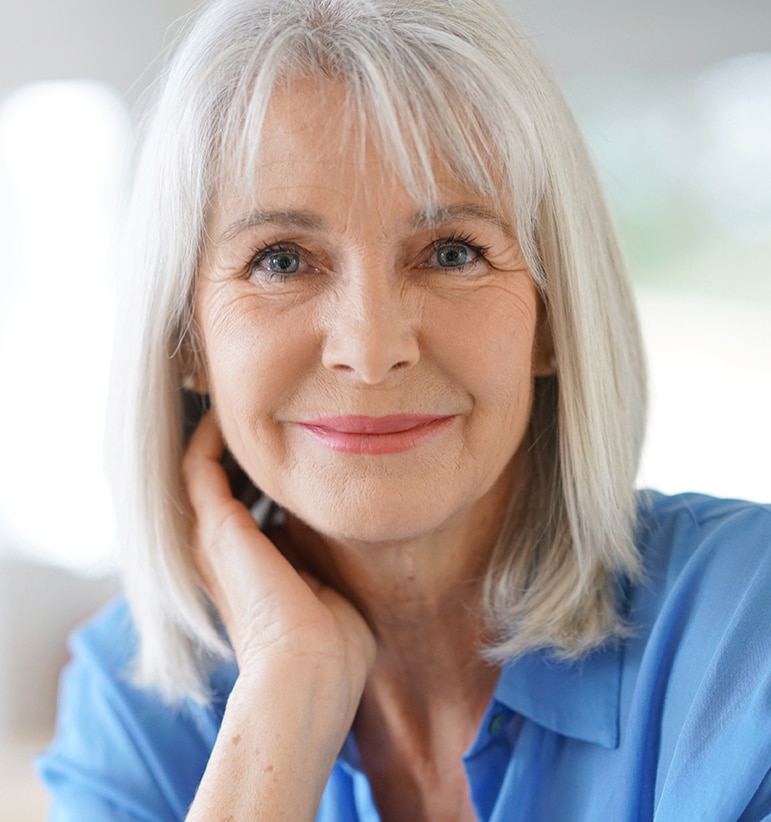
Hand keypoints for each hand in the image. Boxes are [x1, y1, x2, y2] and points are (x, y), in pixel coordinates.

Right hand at [182, 412, 374, 690]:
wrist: (311, 674)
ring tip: (246, 397)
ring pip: (199, 465)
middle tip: (262, 404)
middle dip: (236, 441)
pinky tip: (234, 412)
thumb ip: (325, 549)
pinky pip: (198, 464)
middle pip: (215, 477)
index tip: (284, 429)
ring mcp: (213, 538)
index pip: (240, 497)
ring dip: (220, 432)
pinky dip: (212, 435)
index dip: (255, 463)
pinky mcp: (216, 527)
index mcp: (246, 561)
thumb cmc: (332, 641)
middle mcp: (221, 547)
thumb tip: (349, 520)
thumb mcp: (328, 579)